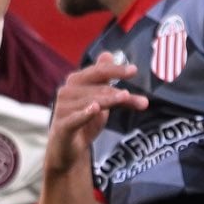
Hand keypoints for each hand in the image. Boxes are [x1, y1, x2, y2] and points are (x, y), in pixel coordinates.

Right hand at [45, 57, 146, 176]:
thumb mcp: (100, 102)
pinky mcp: (61, 127)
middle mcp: (66, 91)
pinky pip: (74, 118)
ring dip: (110, 101)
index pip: (99, 72)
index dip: (116, 70)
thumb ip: (106, 81)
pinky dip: (84, 113)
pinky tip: (95, 108)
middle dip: (120, 93)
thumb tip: (108, 54)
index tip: (134, 71)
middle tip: (141, 100)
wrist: (67, 150)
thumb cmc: (83, 122)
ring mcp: (62, 108)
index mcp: (76, 81)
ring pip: (91, 102)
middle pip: (98, 88)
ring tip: (125, 98)